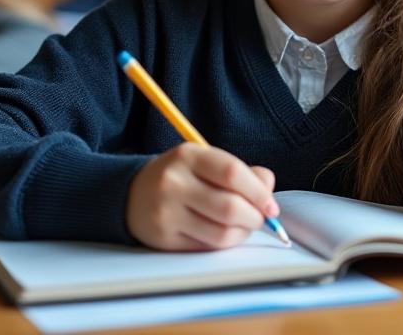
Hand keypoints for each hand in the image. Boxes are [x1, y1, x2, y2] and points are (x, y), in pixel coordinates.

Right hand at [126, 143, 278, 250]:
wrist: (132, 195)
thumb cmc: (180, 177)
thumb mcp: (206, 162)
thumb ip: (242, 172)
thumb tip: (268, 187)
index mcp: (187, 156)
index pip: (232, 172)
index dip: (259, 192)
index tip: (271, 205)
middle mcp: (173, 183)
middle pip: (230, 207)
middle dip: (255, 217)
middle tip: (260, 218)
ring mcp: (166, 213)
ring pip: (221, 233)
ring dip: (242, 234)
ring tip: (242, 226)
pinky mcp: (164, 239)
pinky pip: (207, 247)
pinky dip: (224, 243)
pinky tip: (223, 233)